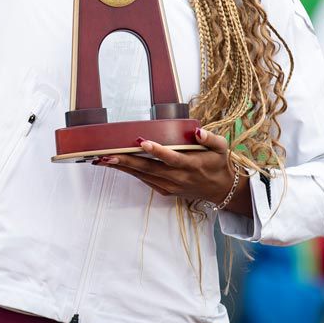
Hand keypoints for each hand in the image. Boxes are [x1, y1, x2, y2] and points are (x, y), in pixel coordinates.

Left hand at [93, 127, 250, 212]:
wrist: (221, 189)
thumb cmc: (217, 163)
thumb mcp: (221, 147)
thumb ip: (210, 138)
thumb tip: (198, 131)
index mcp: (191, 165)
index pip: (172, 158)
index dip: (157, 151)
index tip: (142, 142)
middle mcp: (179, 178)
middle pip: (149, 169)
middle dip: (126, 162)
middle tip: (106, 155)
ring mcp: (170, 186)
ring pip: (143, 176)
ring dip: (122, 168)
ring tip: (102, 160)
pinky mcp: (165, 191)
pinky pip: (144, 180)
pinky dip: (129, 173)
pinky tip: (115, 165)